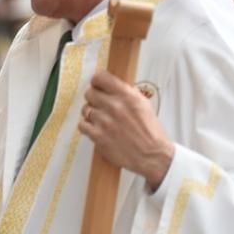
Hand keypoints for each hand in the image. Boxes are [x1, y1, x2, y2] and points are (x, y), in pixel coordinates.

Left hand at [79, 72, 174, 188]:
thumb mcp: (143, 104)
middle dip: (93, 98)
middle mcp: (114, 106)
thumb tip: (110, 86)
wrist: (152, 155)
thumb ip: (126, 93)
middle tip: (99, 105)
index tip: (98, 86)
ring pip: (85, 109)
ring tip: (101, 120)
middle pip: (89, 93)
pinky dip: (87, 127)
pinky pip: (82, 125)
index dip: (97, 82)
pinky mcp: (98, 136)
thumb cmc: (150, 131)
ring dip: (91, 114)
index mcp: (127, 96)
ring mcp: (104, 121)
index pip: (101, 78)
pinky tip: (96, 129)